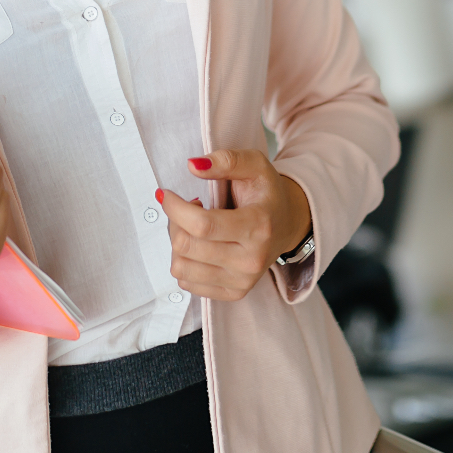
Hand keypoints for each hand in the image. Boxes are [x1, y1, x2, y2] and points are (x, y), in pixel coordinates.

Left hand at [157, 150, 312, 301]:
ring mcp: (242, 280)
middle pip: (186, 246)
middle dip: (175, 222)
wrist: (286, 224)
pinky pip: (187, 283)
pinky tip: (200, 246)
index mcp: (258, 226)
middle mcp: (251, 259)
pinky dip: (185, 261)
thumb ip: (226, 160)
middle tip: (187, 207)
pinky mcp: (234, 293)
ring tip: (195, 228)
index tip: (166, 194)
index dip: (175, 208)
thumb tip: (193, 166)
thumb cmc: (266, 193)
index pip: (202, 225)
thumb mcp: (255, 165)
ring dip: (178, 243)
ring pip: (181, 268)